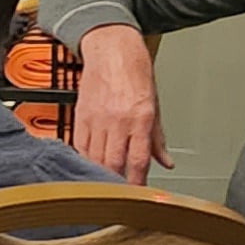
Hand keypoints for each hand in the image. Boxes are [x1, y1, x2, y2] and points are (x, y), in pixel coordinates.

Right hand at [68, 29, 162, 183]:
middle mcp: (117, 120)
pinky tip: (89, 166)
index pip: (138, 159)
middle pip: (113, 163)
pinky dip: (85, 159)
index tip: (138, 195)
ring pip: (95, 158)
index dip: (137, 182)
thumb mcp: (154, 103)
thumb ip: (157, 137)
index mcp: (139, 117)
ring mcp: (96, 118)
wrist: (110, 47)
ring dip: (100, 174)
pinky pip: (80, 146)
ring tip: (105, 185)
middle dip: (117, 184)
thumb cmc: (134, 70)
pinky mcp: (81, 116)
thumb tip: (164, 160)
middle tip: (120, 196)